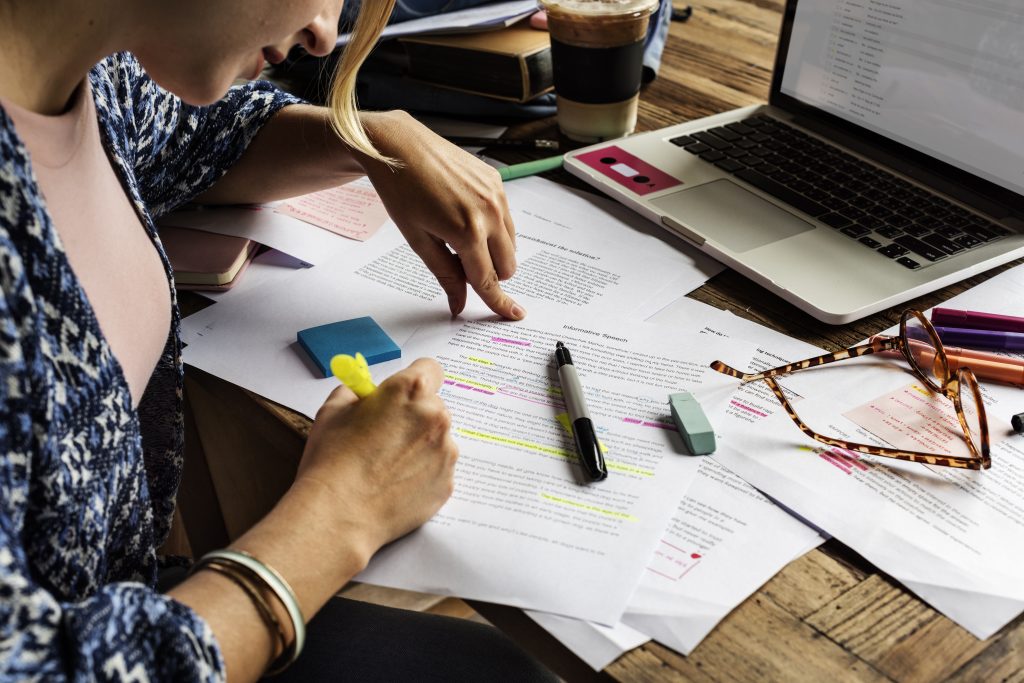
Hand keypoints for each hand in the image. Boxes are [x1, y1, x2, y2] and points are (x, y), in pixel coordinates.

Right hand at [296, 358, 457, 552]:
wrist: (338, 514)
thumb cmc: (332, 461)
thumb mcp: (333, 410)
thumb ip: (356, 391)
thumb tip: (365, 391)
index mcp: (409, 390)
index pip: (430, 369)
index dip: (414, 379)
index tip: (404, 393)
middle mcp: (436, 417)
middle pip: (434, 406)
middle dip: (414, 416)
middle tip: (386, 436)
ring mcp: (446, 452)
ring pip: (438, 439)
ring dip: (420, 446)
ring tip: (387, 466)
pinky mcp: (447, 482)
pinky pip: (438, 469)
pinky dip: (423, 473)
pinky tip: (396, 484)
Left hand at [360, 111, 525, 319]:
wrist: (401, 146)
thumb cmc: (402, 190)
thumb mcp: (419, 240)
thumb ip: (445, 274)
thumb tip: (459, 304)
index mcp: (467, 231)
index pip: (487, 279)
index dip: (498, 302)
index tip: (512, 314)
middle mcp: (489, 213)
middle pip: (506, 266)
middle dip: (488, 272)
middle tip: (458, 261)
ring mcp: (497, 195)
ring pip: (510, 244)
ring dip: (492, 251)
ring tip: (457, 234)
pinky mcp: (497, 182)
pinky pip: (506, 219)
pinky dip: (492, 227)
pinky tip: (463, 213)